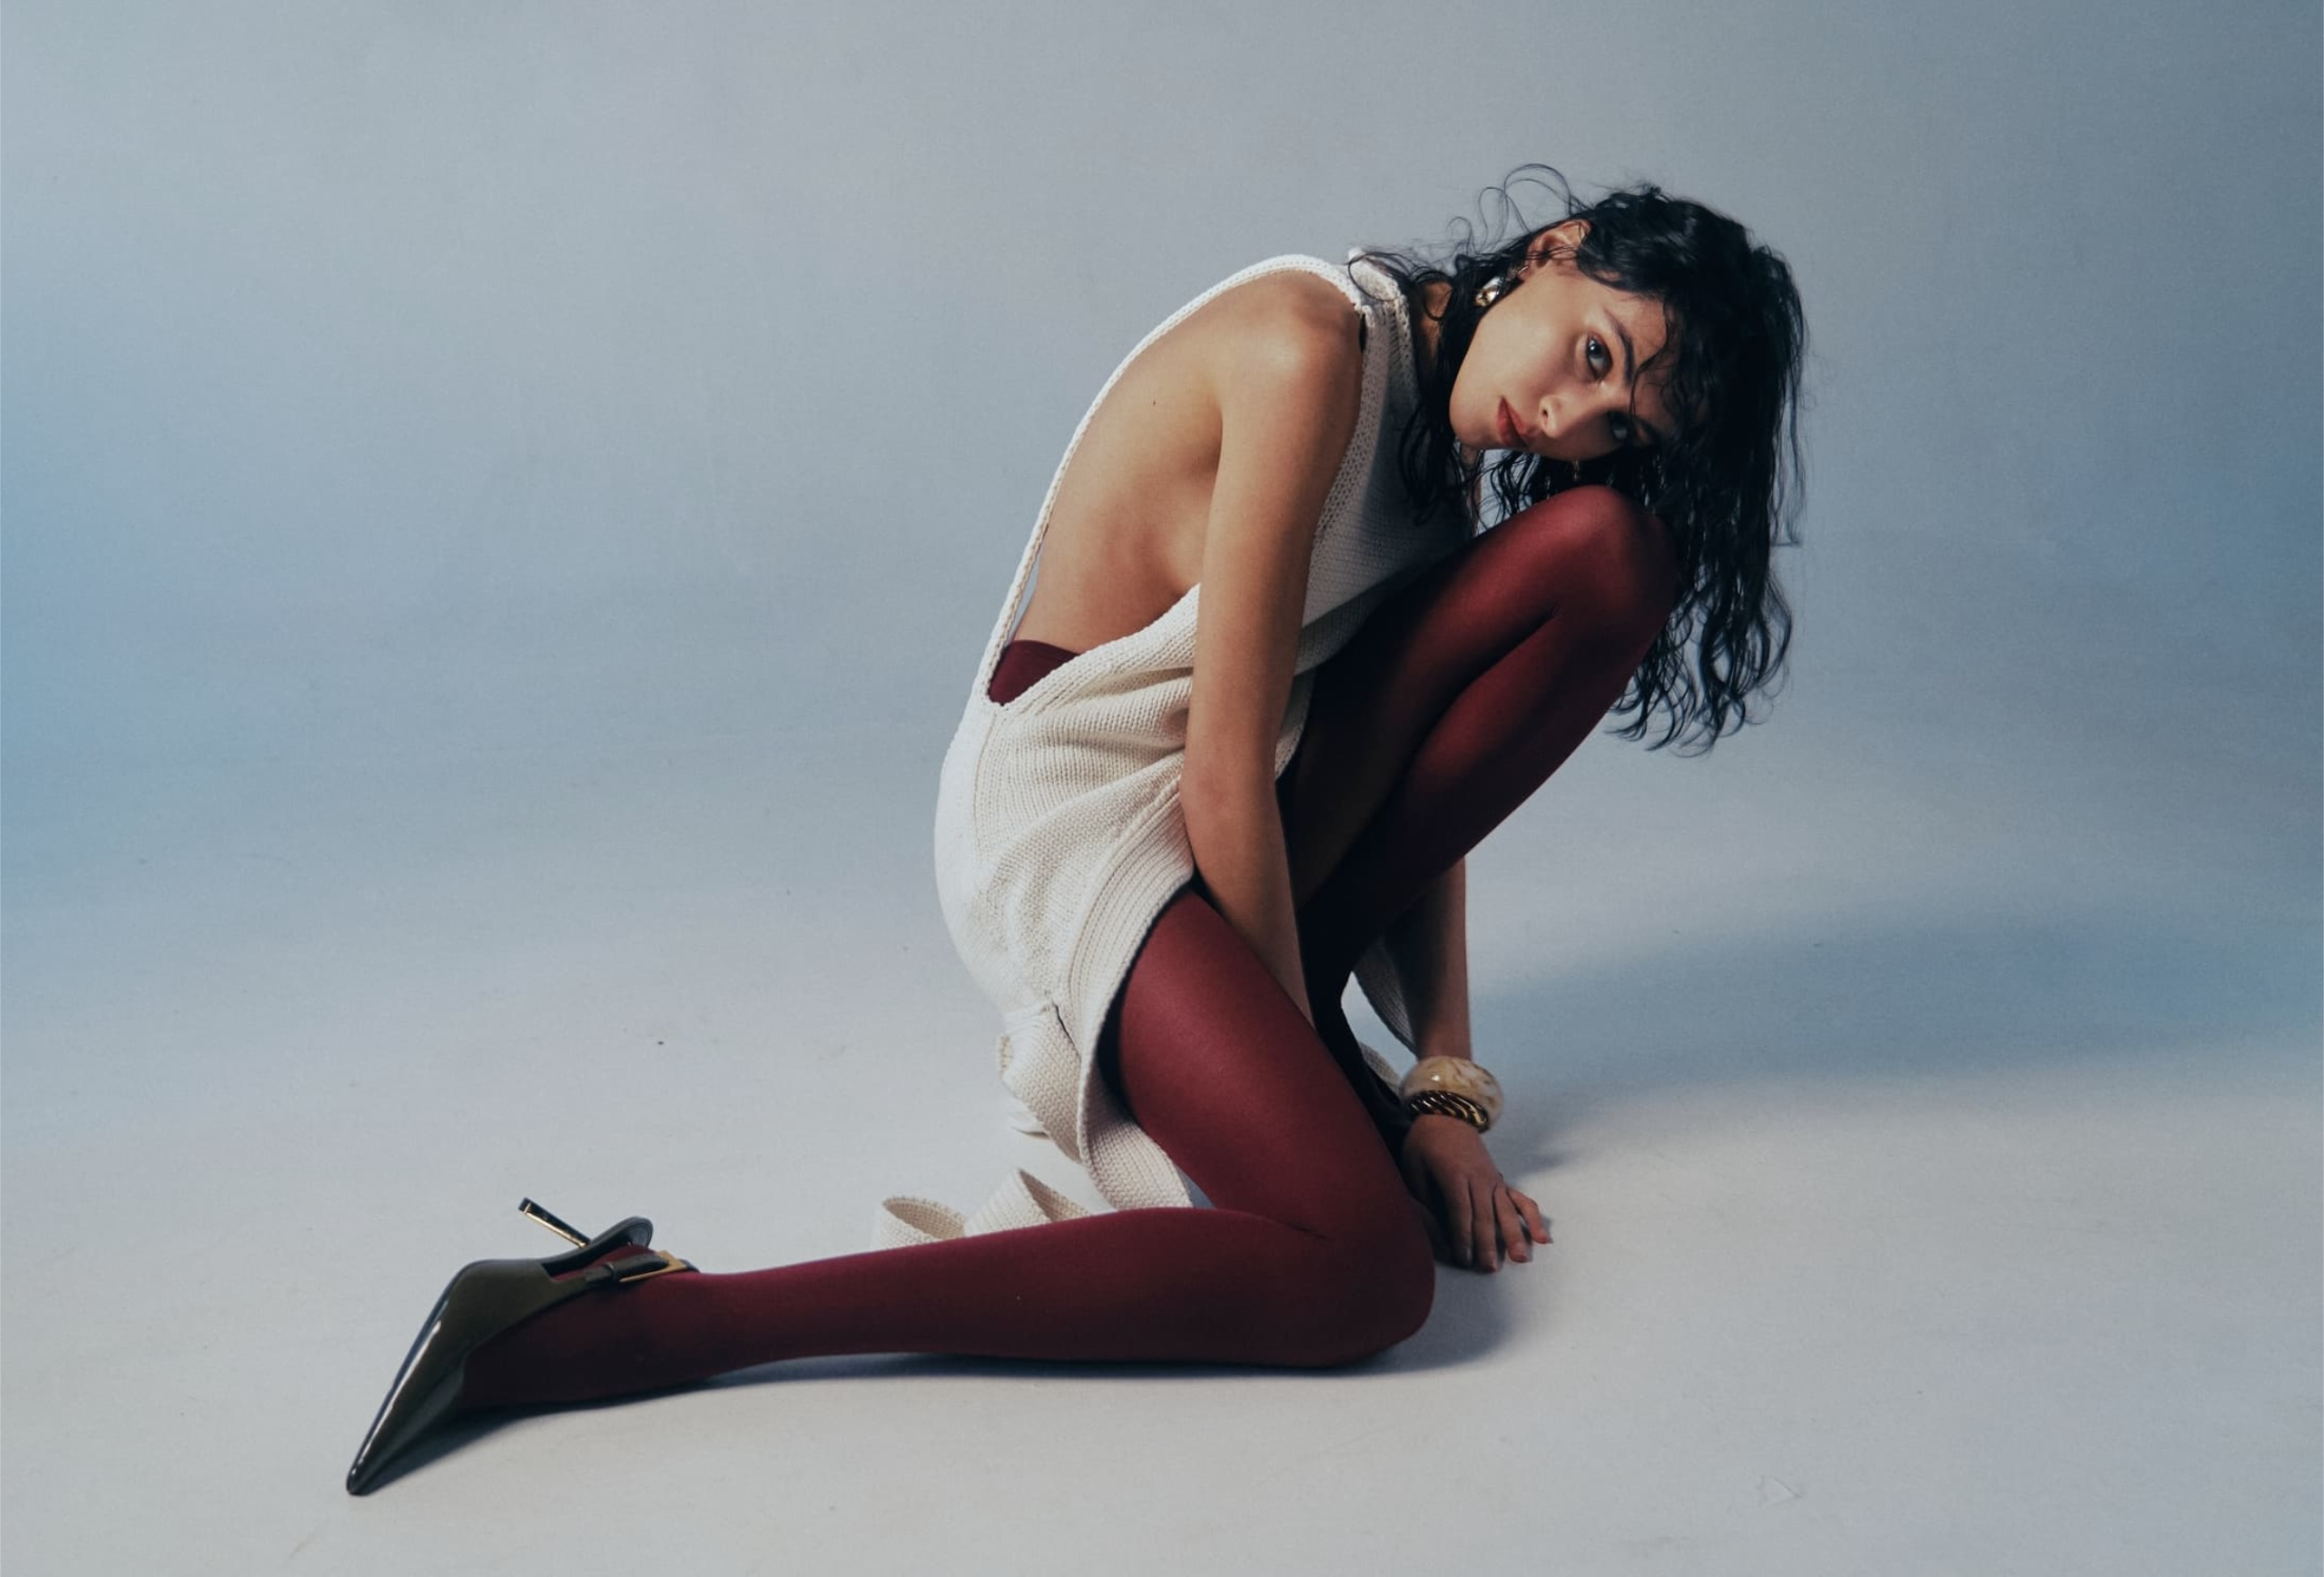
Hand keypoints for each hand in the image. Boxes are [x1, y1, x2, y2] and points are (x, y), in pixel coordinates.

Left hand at [1399, 1114, 1549, 1271]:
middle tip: (1489, 1268)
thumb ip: (1422, 1196)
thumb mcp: (1412, 1165)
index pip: (1460, 1211)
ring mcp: (1494, 1180)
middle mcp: (1479, 1178)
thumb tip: (1432, 1226)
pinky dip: (1533, 1218)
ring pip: (1505, 1211)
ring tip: (1519, 1258)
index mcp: (1454, 1174)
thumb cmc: (1424, 1144)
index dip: (1462, 1236)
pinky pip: (1521, 1201)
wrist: (1448, 1115)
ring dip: (1513, 1235)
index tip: (1463, 1258)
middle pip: (1485, 1215)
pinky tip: (1541, 1238)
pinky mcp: (1501, 1181)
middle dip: (1487, 1244)